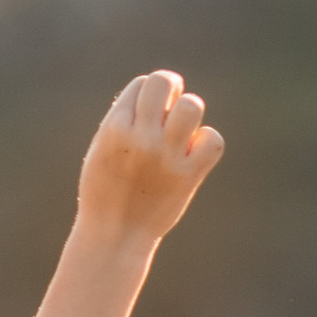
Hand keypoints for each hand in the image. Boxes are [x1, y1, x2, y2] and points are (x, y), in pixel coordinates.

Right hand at [77, 71, 224, 249]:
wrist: (114, 234)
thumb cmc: (105, 189)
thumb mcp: (103, 147)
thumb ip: (125, 119)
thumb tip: (161, 97)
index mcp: (115, 127)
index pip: (142, 83)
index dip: (147, 94)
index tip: (145, 114)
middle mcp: (141, 137)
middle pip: (164, 82)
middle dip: (171, 88)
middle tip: (170, 110)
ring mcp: (165, 156)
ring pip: (192, 106)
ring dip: (190, 111)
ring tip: (182, 130)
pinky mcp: (187, 176)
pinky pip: (213, 140)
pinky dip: (207, 141)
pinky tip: (194, 152)